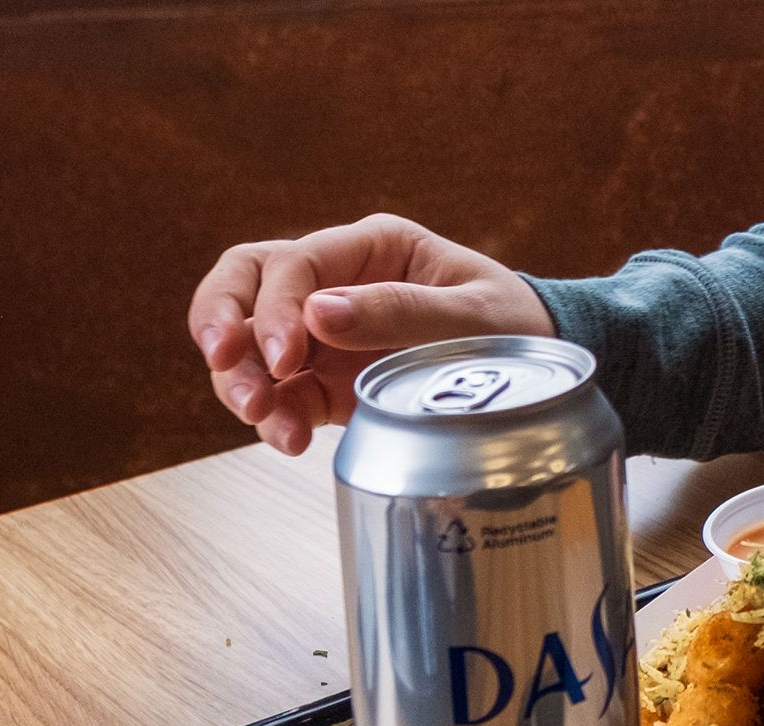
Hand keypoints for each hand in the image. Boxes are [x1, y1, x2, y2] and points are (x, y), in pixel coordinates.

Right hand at [187, 213, 554, 455]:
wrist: (543, 368)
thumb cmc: (516, 324)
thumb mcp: (475, 314)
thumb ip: (402, 311)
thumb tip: (319, 313)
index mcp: (373, 248)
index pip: (293, 262)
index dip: (276, 307)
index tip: (288, 355)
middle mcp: (337, 284)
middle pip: (245, 284)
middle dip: (221, 322)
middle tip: (225, 364)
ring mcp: (327, 334)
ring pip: (250, 343)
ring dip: (240, 378)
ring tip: (260, 415)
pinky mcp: (330, 381)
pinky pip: (284, 394)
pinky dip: (276, 417)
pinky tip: (288, 439)